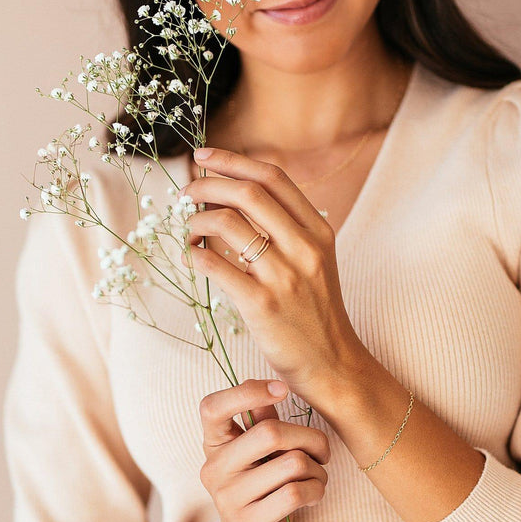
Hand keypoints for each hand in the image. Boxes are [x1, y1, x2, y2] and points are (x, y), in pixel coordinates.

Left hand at [180, 147, 364, 401]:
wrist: (333, 364)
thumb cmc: (316, 312)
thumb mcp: (316, 261)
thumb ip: (287, 228)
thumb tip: (236, 195)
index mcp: (319, 231)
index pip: (274, 178)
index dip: (233, 160)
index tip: (204, 157)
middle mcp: (305, 248)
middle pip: (248, 193)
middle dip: (208, 184)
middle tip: (187, 192)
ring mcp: (285, 276)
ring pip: (228, 224)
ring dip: (197, 220)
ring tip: (190, 229)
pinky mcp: (263, 305)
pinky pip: (216, 266)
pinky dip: (195, 255)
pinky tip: (192, 257)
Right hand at [198, 378, 330, 521]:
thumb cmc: (262, 489)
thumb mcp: (258, 453)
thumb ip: (262, 420)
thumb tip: (277, 385)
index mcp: (214, 444)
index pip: (212, 406)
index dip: (248, 391)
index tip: (282, 389)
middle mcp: (214, 468)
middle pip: (270, 432)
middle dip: (309, 438)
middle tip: (321, 451)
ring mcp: (228, 498)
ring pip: (291, 463)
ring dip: (317, 469)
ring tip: (317, 476)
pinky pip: (295, 493)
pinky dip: (316, 490)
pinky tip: (314, 494)